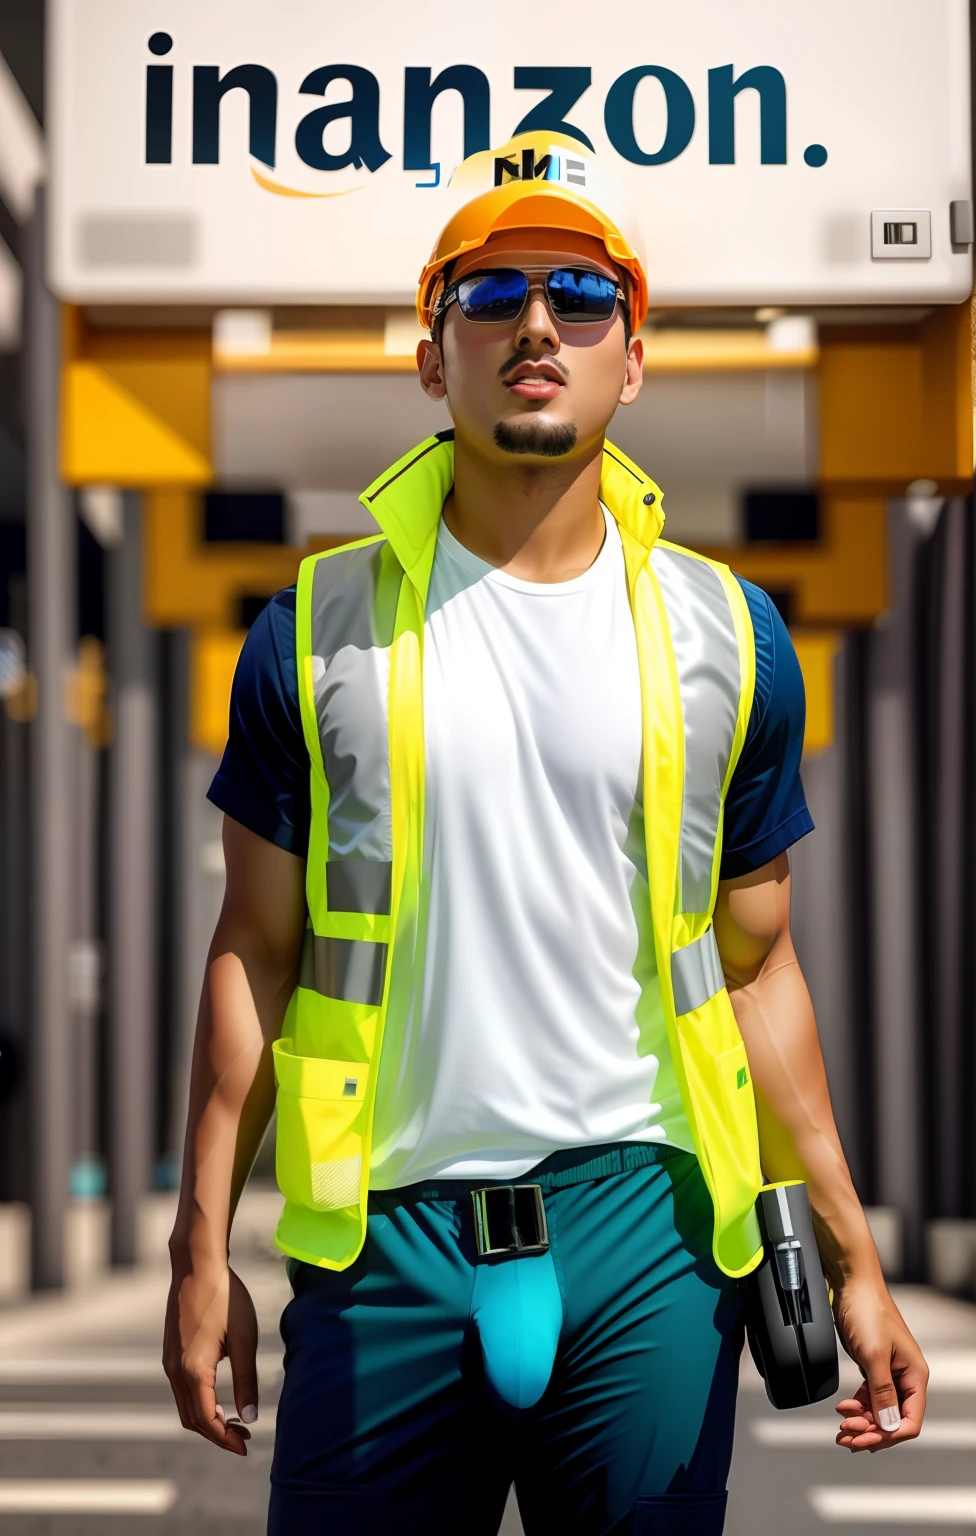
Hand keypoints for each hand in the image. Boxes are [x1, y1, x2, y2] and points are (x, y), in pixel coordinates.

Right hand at [163, 1258, 259, 1455]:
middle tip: (244, 1438)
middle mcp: (175, 1371)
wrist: (197, 1265)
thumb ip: (246, 1381)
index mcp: (192, 1371)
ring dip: (207, 1419)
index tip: (246, 1447)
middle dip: (217, 1434)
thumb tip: (250, 1417)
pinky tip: (219, 1396)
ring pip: (185, 1405)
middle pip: (192, 1419)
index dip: (225, 1439)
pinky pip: (181, 1389)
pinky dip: (199, 1402)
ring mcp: (169, 1361)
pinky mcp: (171, 1352)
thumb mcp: (243, 1339)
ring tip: (235, 1421)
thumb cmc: (224, 1298)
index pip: (207, 1420)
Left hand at [831, 1273, 927, 1451]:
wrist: (852, 1285)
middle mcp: (905, 1377)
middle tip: (845, 1436)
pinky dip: (857, 1406)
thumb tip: (888, 1426)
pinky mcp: (874, 1367)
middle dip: (870, 1431)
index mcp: (915, 1375)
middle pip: (893, 1419)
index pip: (910, 1421)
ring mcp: (889, 1373)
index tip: (863, 1440)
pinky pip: (869, 1397)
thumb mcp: (873, 1354)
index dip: (888, 1435)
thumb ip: (882, 1391)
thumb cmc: (867, 1311)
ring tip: (841, 1428)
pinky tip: (843, 1408)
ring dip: (862, 1422)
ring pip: (880, 1410)